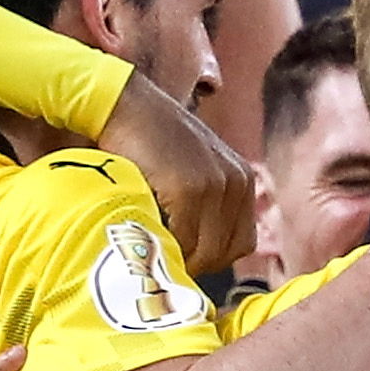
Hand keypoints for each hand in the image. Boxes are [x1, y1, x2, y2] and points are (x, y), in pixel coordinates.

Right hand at [96, 74, 258, 278]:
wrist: (126, 106)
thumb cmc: (149, 140)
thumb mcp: (193, 166)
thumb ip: (205, 201)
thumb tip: (195, 251)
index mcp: (242, 179)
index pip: (240, 243)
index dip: (210, 258)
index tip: (181, 259)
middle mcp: (237, 182)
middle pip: (225, 252)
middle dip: (194, 265)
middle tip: (162, 263)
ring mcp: (216, 184)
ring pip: (205, 252)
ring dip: (179, 261)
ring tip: (153, 256)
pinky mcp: (190, 188)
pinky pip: (184, 240)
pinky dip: (165, 248)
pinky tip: (147, 242)